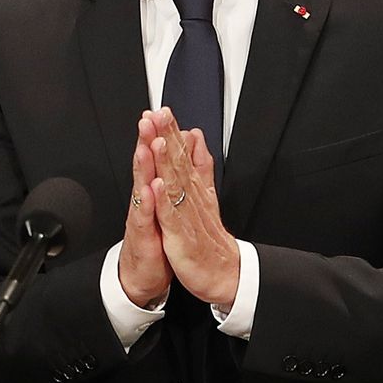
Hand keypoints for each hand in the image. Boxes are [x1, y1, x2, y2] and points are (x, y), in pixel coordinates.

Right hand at [118, 116, 172, 307]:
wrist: (143, 274)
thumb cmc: (155, 238)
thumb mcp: (165, 205)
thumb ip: (171, 177)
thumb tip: (182, 152)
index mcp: (152, 191)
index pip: (154, 159)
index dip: (156, 134)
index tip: (160, 112)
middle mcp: (144, 200)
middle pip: (144, 166)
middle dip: (145, 141)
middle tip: (147, 119)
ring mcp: (141, 217)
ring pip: (141, 188)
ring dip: (143, 166)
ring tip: (145, 146)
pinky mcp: (142, 236)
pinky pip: (144, 218)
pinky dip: (147, 202)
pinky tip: (149, 189)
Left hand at [143, 107, 239, 313]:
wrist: (224, 273)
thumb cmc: (210, 237)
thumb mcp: (206, 195)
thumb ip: (201, 165)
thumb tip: (196, 137)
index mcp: (195, 188)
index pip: (182, 154)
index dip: (171, 132)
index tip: (162, 110)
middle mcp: (192, 197)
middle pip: (179, 162)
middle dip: (168, 136)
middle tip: (160, 113)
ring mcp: (187, 214)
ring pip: (175, 183)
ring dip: (167, 160)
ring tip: (158, 139)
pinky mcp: (180, 235)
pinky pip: (172, 215)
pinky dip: (166, 199)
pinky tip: (159, 183)